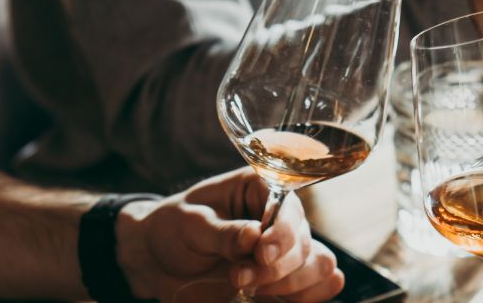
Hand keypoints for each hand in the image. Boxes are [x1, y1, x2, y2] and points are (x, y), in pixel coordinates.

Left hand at [116, 167, 344, 301]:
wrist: (160, 260)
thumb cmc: (174, 229)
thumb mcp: (189, 223)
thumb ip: (222, 232)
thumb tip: (254, 235)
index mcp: (262, 189)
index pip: (290, 208)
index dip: (283, 232)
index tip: (262, 254)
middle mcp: (283, 217)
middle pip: (305, 243)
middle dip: (275, 267)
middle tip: (237, 277)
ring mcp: (288, 248)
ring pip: (319, 266)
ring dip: (288, 284)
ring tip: (247, 288)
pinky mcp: (288, 276)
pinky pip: (321, 285)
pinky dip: (307, 296)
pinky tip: (275, 297)